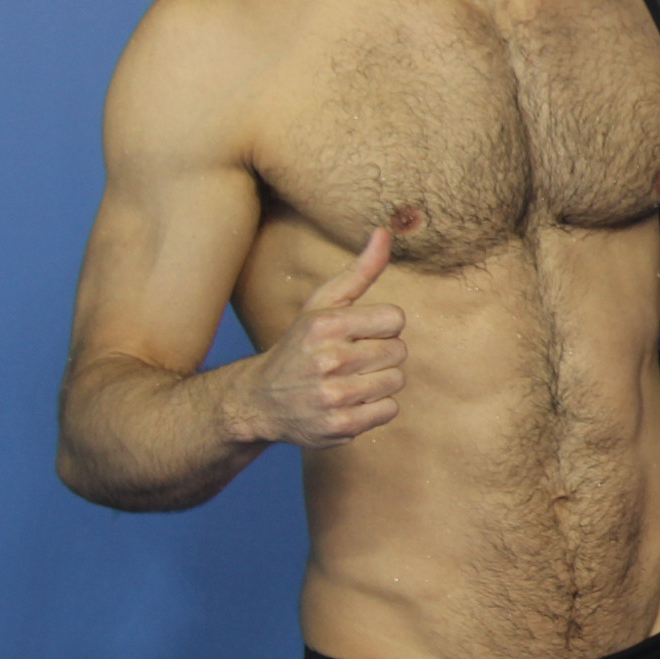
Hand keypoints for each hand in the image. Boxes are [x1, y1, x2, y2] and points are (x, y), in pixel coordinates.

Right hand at [239, 228, 407, 447]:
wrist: (260, 401)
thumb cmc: (301, 346)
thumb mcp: (322, 304)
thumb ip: (360, 271)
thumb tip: (386, 232)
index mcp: (325, 324)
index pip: (396, 319)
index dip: (382, 327)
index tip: (358, 333)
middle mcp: (328, 360)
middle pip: (399, 352)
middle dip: (380, 354)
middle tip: (350, 360)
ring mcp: (333, 396)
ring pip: (396, 381)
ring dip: (379, 382)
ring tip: (349, 380)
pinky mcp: (340, 426)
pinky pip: (389, 410)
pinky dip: (374, 408)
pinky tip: (349, 402)